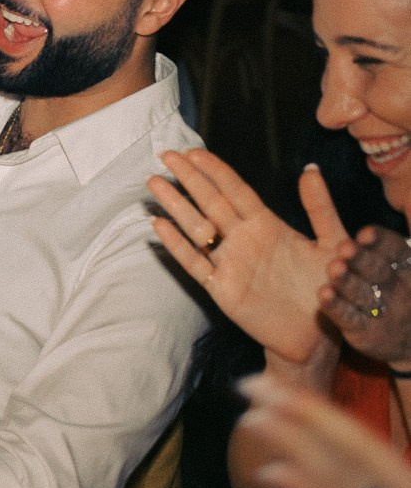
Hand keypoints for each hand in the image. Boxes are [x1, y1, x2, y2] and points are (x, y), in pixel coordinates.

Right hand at [149, 154, 341, 363]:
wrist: (319, 336)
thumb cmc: (329, 288)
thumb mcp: (333, 243)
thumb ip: (320, 207)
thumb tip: (309, 169)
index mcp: (268, 226)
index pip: (235, 190)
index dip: (215, 170)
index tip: (194, 151)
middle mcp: (244, 240)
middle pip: (210, 202)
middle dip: (189, 178)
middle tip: (166, 155)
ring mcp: (230, 263)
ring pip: (197, 228)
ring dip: (175, 205)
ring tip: (154, 183)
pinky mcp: (222, 289)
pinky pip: (195, 264)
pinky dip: (177, 245)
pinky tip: (159, 225)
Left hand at [320, 222, 410, 367]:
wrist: (403, 338)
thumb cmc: (380, 283)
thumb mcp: (371, 253)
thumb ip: (334, 216)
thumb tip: (308, 174)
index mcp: (401, 264)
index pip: (394, 249)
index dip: (382, 241)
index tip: (365, 233)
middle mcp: (396, 286)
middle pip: (379, 270)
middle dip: (363, 259)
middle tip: (346, 248)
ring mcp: (383, 310)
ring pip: (365, 294)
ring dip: (349, 282)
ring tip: (334, 269)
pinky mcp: (367, 332)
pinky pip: (352, 319)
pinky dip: (338, 307)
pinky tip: (323, 296)